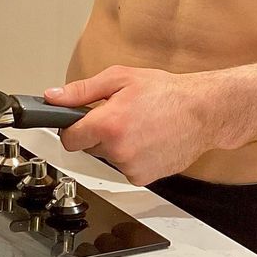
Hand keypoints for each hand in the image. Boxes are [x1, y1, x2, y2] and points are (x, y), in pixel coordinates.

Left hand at [44, 65, 214, 184]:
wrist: (202, 111)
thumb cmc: (165, 92)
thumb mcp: (120, 78)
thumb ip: (82, 90)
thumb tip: (53, 97)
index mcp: (108, 124)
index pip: (69, 138)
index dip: (72, 128)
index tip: (80, 121)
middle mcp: (118, 150)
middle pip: (89, 147)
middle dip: (99, 132)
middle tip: (122, 114)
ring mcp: (131, 167)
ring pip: (108, 157)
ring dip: (118, 144)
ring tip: (140, 125)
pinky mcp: (143, 178)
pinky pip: (126, 167)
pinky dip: (133, 156)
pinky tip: (148, 140)